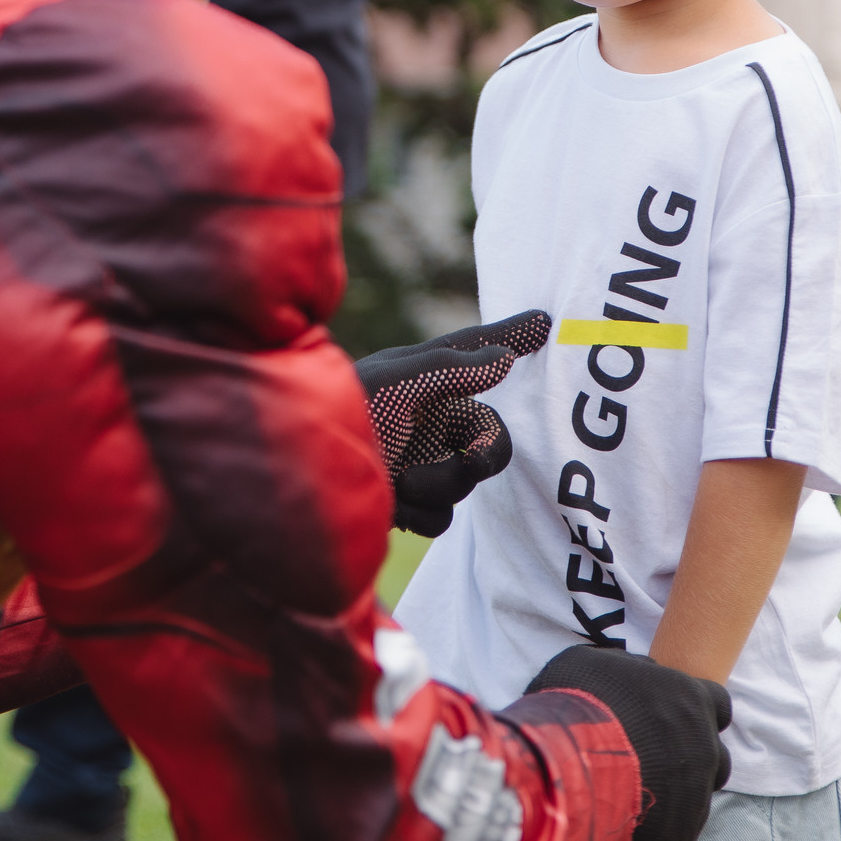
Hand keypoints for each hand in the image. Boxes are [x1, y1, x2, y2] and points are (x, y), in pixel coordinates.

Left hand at [354, 312, 549, 535]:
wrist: (296, 484)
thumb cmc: (342, 414)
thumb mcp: (397, 383)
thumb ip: (452, 368)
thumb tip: (503, 359)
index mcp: (420, 379)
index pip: (474, 352)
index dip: (510, 337)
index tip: (544, 322)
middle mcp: (424, 419)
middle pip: (487, 436)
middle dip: (482, 452)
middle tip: (471, 460)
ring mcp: (416, 463)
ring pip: (466, 483)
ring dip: (438, 484)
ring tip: (399, 479)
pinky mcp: (406, 505)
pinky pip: (443, 517)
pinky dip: (421, 512)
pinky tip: (391, 503)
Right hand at [525, 646, 732, 840]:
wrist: (566, 765)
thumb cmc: (578, 702)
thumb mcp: (592, 662)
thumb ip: (627, 667)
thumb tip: (639, 671)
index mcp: (689, 699)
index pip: (717, 702)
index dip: (696, 707)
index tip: (673, 712)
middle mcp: (703, 746)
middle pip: (716, 754)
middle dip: (692, 756)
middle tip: (653, 756)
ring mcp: (696, 793)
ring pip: (700, 795)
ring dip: (678, 792)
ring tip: (639, 791)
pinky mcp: (679, 836)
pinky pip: (677, 834)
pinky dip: (657, 828)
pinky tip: (626, 819)